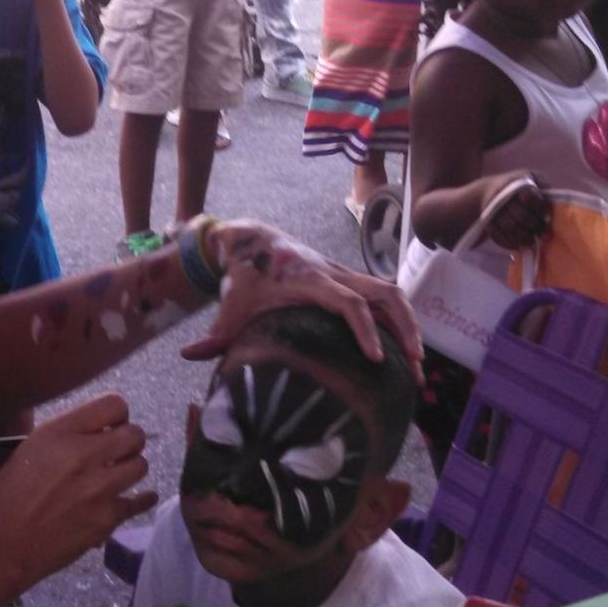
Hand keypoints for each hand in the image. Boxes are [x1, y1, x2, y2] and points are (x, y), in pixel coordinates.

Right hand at [0, 395, 155, 588]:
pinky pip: (141, 500)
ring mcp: (98, 488)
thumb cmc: (10, 496)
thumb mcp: (30, 449)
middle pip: (135, 434)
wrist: (3, 546)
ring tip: (116, 477)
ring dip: (130, 469)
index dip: (118, 416)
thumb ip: (68, 434)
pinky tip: (140, 497)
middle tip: (116, 454)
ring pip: (141, 465)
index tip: (110, 429)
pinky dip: (141, 499)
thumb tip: (104, 429)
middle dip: (129, 442)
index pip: (115, 404)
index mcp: (59, 433)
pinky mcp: (107, 518)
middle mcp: (83, 455)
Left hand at [183, 222, 422, 372]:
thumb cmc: (243, 277)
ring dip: (409, 324)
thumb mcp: (229, 306)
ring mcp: (346, 274)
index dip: (364, 330)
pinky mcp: (350, 279)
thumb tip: (187, 356)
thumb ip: (212, 335)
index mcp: (309, 281)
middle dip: (405, 328)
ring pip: (391, 292)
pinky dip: (399, 318)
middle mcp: (335, 274)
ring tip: (419, 363)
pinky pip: (384, 295)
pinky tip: (406, 349)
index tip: (375, 359)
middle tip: (416, 366)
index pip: (348, 303)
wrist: (253, 240)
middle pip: (385, 294)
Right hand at [480, 175, 551, 249]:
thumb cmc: (519, 185)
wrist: (489, 190)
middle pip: (522, 216)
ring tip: (532, 240)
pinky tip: (519, 244)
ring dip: (525, 237)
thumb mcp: (533, 177)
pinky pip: (499, 237)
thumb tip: (555, 203)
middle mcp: (502, 196)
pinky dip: (511, 243)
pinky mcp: (487, 223)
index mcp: (516, 183)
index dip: (540, 208)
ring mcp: (493, 210)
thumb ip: (544, 187)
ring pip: (511, 228)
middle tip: (543, 232)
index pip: (530, 197)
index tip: (545, 214)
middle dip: (535, 226)